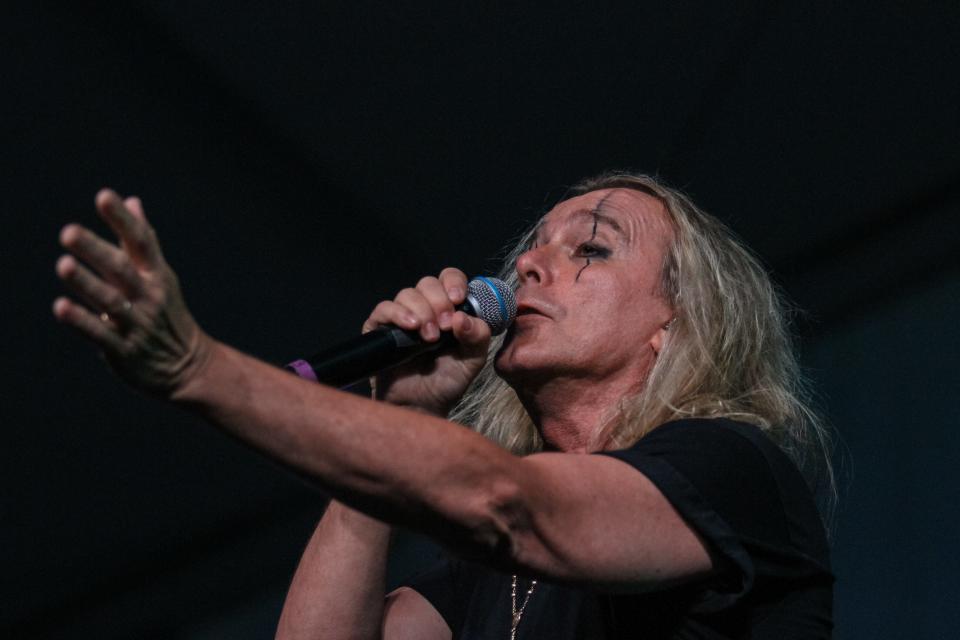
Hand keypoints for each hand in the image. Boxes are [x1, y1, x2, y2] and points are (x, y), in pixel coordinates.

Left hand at [53, 189, 212, 396]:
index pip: (142, 242)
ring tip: (63, 265)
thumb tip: (132, 201)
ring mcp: (136, 323)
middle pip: (121, 270)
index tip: (104, 196)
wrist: (189, 366)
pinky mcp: (124, 350)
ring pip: (109, 301)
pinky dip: (82, 321)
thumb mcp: (160, 275)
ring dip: (86, 283)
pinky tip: (61, 307)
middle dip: (95, 251)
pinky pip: (101, 334)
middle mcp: (148, 296)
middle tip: (68, 232)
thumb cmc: (166, 314)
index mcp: (156, 275)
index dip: (123, 220)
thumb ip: (141, 240)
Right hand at [363, 269, 491, 415]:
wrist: (422, 406)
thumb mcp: (472, 359)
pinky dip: (398, 314)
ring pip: (408, 294)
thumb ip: (478, 337)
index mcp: (449, 309)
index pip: (449, 278)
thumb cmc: (447, 381)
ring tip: (430, 337)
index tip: (459, 299)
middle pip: (428, 283)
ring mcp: (401, 318)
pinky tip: (412, 328)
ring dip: (422, 312)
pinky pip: (384, 309)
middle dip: (439, 301)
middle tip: (446, 326)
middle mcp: (425, 308)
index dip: (454, 282)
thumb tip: (463, 317)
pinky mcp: (380, 329)